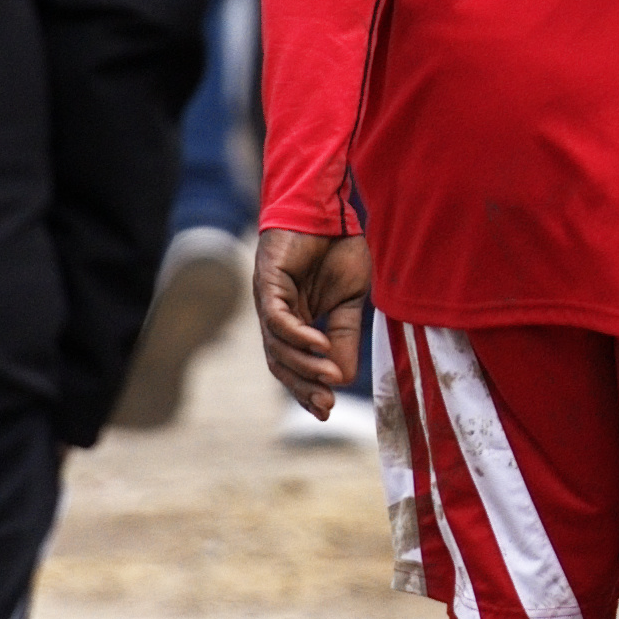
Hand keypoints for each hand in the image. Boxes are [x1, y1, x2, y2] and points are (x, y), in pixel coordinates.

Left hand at [252, 227, 373, 417]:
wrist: (331, 208)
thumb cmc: (339, 249)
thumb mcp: (351, 303)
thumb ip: (344, 338)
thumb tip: (341, 379)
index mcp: (295, 322)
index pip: (294, 365)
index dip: (307, 389)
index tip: (327, 410)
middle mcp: (277, 315)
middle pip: (281, 363)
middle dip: (303, 387)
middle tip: (326, 405)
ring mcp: (269, 300)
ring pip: (278, 346)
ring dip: (304, 364)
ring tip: (330, 377)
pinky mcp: (267, 282)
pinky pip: (278, 318)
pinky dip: (298, 335)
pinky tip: (319, 343)